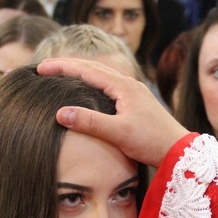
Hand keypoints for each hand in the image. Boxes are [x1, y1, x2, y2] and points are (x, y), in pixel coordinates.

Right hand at [37, 58, 187, 167]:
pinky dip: (91, 86)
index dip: (61, 67)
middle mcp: (129, 84)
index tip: (39, 68)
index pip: (86, 70)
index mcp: (123, 86)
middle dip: (67, 67)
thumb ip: (90, 122)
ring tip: (60, 76)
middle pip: (92, 68)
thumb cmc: (151, 142)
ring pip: (101, 77)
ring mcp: (133, 93)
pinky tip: (86, 95)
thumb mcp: (118, 133)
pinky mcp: (136, 104)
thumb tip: (59, 112)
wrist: (178, 151)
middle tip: (43, 68)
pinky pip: (108, 87)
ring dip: (79, 74)